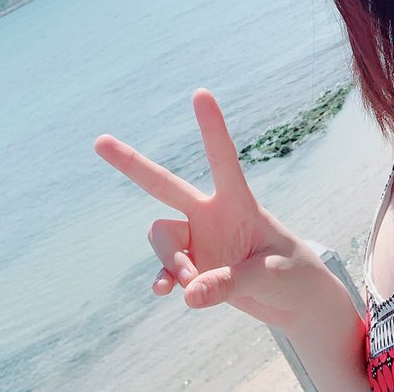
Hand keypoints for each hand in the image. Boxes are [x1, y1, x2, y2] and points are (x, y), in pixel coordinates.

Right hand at [95, 88, 321, 329]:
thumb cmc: (293, 276)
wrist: (294, 300)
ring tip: (190, 285)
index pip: (223, 159)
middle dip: (132, 164)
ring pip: (162, 238)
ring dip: (170, 261)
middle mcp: (211, 215)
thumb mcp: (270, 277)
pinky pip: (165, 269)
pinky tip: (164, 292)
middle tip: (99, 141)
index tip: (201, 92)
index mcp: (238, 203)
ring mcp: (198, 240)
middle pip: (164, 185)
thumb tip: (187, 293)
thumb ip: (228, 283)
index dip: (211, 128)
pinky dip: (164, 280)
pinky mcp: (192, 267)